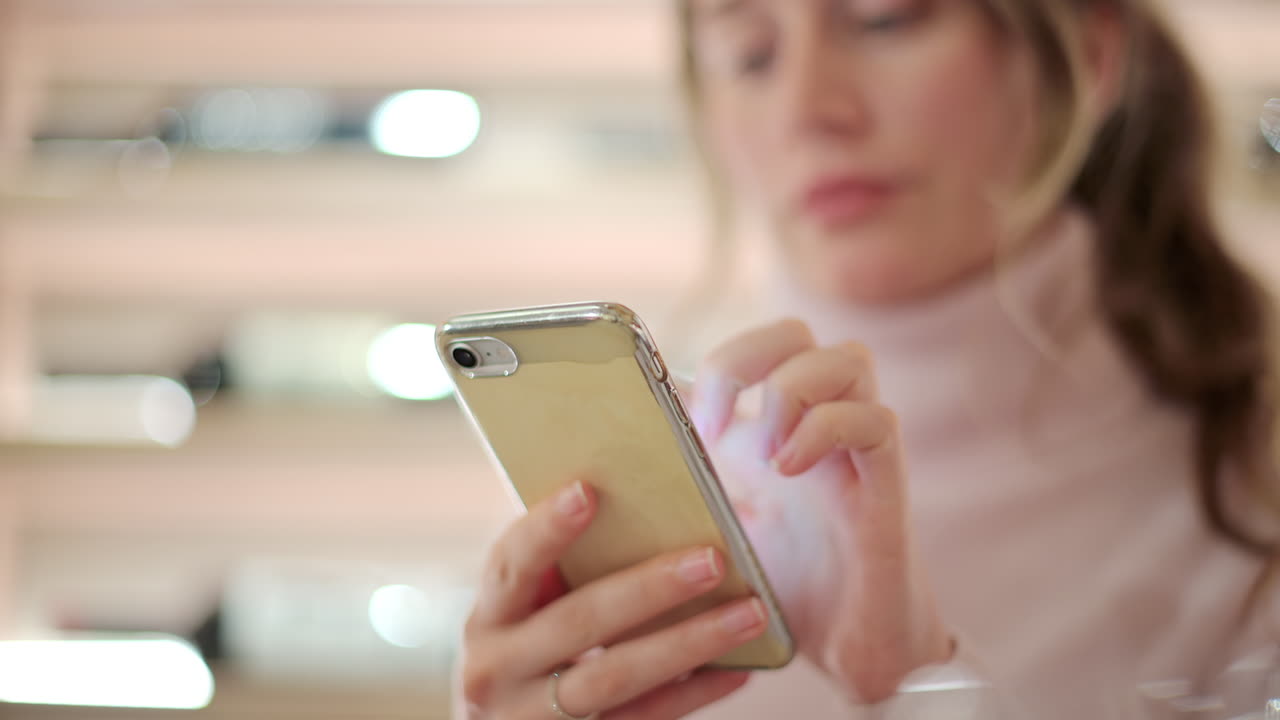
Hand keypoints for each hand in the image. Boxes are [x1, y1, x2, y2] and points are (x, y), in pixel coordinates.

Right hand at [455, 481, 762, 718]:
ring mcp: (532, 716)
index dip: (546, 529)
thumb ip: (561, 571)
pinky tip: (737, 669)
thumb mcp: (524, 613)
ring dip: (689, 643)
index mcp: (489, 617)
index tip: (587, 491)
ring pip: (617, 677)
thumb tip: (646, 509)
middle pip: (580, 623)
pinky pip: (644, 718)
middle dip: (650, 589)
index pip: (511, 564)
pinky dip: (693, 693)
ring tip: (749, 613)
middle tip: (713, 560)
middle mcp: (498, 668)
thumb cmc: (527, 650)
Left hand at [691, 318, 952, 702]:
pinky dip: (826, 429)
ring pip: (846, 357)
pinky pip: (875, 419)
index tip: (677, 420)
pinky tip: (788, 468)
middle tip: (713, 426)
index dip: (707, 362)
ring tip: (762, 454)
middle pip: (795, 331)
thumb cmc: (779, 590)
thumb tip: (616, 452)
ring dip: (790, 390)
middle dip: (746, 355)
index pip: (749, 348)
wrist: (848, 652)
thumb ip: (678, 485)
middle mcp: (816, 424)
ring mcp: (856, 449)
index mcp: (768, 429)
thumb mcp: (712, 527)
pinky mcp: (887, 482)